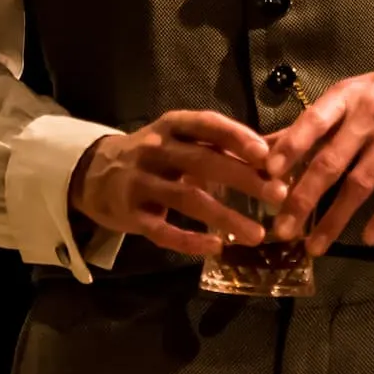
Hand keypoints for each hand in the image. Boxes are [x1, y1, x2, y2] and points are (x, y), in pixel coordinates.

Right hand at [70, 109, 289, 258]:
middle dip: (244, 179)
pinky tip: (216, 247)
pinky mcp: (131, 214)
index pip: (207, 125)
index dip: (237, 138)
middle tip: (279, 195)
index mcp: (171, 126)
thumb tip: (276, 152)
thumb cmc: (153, 155)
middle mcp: (154, 149)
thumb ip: (219, 146)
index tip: (268, 155)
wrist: (95, 174)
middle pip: (203, 162)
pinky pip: (163, 230)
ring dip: (225, 216)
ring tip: (258, 234)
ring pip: (187, 199)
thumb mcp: (179, 140)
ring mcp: (140, 182)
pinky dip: (191, 241)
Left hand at [260, 53, 373, 255]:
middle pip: (332, 161)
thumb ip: (310, 125)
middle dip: (304, 198)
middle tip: (282, 229)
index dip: (292, 145)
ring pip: (362, 183)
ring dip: (336, 218)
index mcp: (347, 97)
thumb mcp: (349, 96)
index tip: (269, 173)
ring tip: (314, 246)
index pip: (315, 120)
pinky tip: (368, 239)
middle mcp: (370, 115)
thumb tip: (263, 149)